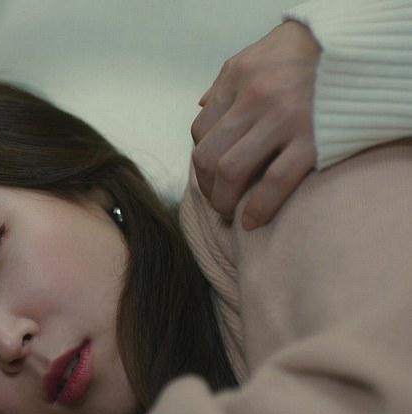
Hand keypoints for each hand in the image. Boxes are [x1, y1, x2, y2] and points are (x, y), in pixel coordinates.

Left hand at [191, 21, 320, 229]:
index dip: (202, 158)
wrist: (363, 43)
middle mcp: (256, 97)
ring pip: (231, 172)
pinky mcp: (314, 139)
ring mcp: (283, 119)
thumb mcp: (260, 53)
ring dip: (223, 200)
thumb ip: (229, 81)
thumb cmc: (309, 50)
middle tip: (217, 199)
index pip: (200, 130)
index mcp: (239, 77)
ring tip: (230, 211)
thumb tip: (204, 106)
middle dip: (207, 186)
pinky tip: (253, 221)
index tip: (211, 174)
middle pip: (208, 155)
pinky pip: (274, 182)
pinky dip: (258, 208)